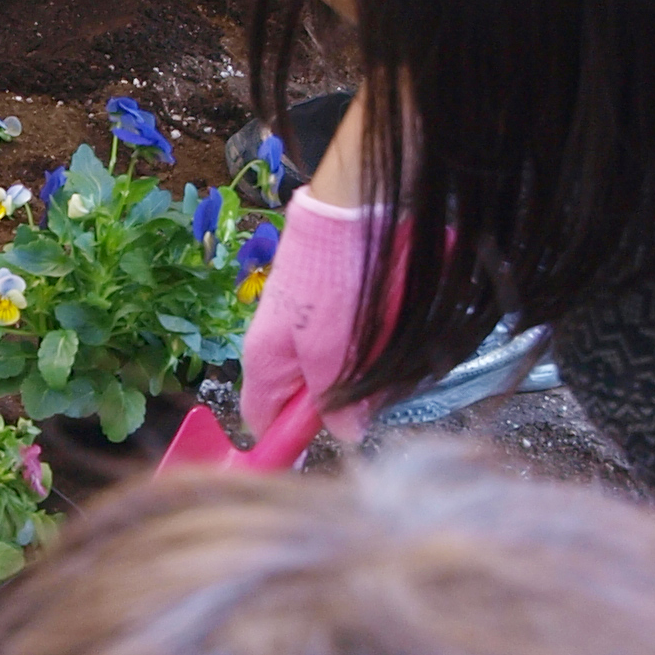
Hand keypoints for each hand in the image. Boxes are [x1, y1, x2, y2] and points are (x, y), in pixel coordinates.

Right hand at [238, 191, 396, 443]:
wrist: (355, 207)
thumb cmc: (332, 282)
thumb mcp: (333, 354)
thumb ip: (335, 399)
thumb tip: (347, 436)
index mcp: (263, 361)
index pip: (261, 421)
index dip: (287, 441)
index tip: (321, 447)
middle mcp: (278, 344)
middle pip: (307, 396)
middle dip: (342, 399)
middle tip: (373, 389)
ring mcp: (305, 321)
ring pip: (336, 368)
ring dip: (365, 366)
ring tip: (387, 345)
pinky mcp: (332, 300)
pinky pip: (354, 338)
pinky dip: (375, 337)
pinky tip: (393, 322)